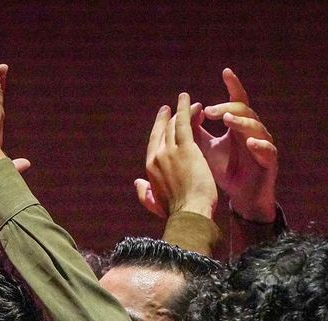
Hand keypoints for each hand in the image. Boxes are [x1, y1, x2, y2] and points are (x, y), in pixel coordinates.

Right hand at [133, 95, 218, 219]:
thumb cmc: (177, 213)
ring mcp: (170, 151)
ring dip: (181, 111)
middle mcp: (157, 156)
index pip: (154, 143)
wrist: (190, 213)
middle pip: (162, 131)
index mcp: (150, 168)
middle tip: (172, 107)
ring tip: (187, 100)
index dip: (158, 130)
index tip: (163, 119)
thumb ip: (145, 193)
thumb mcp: (156, 204)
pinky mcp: (186, 149)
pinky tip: (189, 100)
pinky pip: (184, 123)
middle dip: (167, 118)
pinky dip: (186, 109)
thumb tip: (137, 183)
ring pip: (174, 125)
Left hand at [197, 69, 278, 221]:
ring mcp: (263, 145)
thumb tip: (183, 113)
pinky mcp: (270, 162)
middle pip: (244, 111)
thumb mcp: (205, 149)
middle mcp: (253, 131)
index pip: (237, 101)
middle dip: (227, 107)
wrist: (241, 198)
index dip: (233, 85)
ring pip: (257, 127)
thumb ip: (196, 132)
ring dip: (241, 122)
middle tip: (210, 111)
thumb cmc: (225, 171)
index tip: (225, 71)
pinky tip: (250, 142)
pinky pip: (268, 150)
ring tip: (228, 120)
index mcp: (238, 126)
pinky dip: (260, 145)